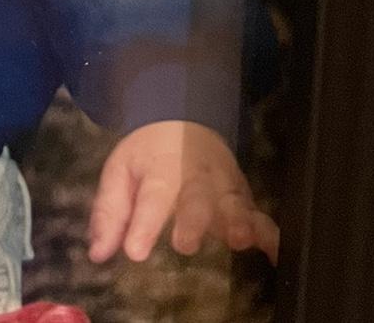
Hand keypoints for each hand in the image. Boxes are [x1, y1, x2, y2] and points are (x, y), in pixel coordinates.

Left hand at [87, 119, 277, 264]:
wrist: (184, 118)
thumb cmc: (149, 155)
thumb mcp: (120, 172)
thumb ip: (110, 213)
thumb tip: (97, 253)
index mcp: (159, 169)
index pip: (150, 197)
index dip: (142, 224)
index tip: (134, 251)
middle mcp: (194, 178)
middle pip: (195, 198)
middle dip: (192, 220)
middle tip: (185, 243)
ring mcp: (223, 187)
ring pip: (232, 203)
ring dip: (237, 221)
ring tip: (238, 240)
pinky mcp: (245, 198)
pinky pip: (260, 216)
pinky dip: (270, 234)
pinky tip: (276, 254)